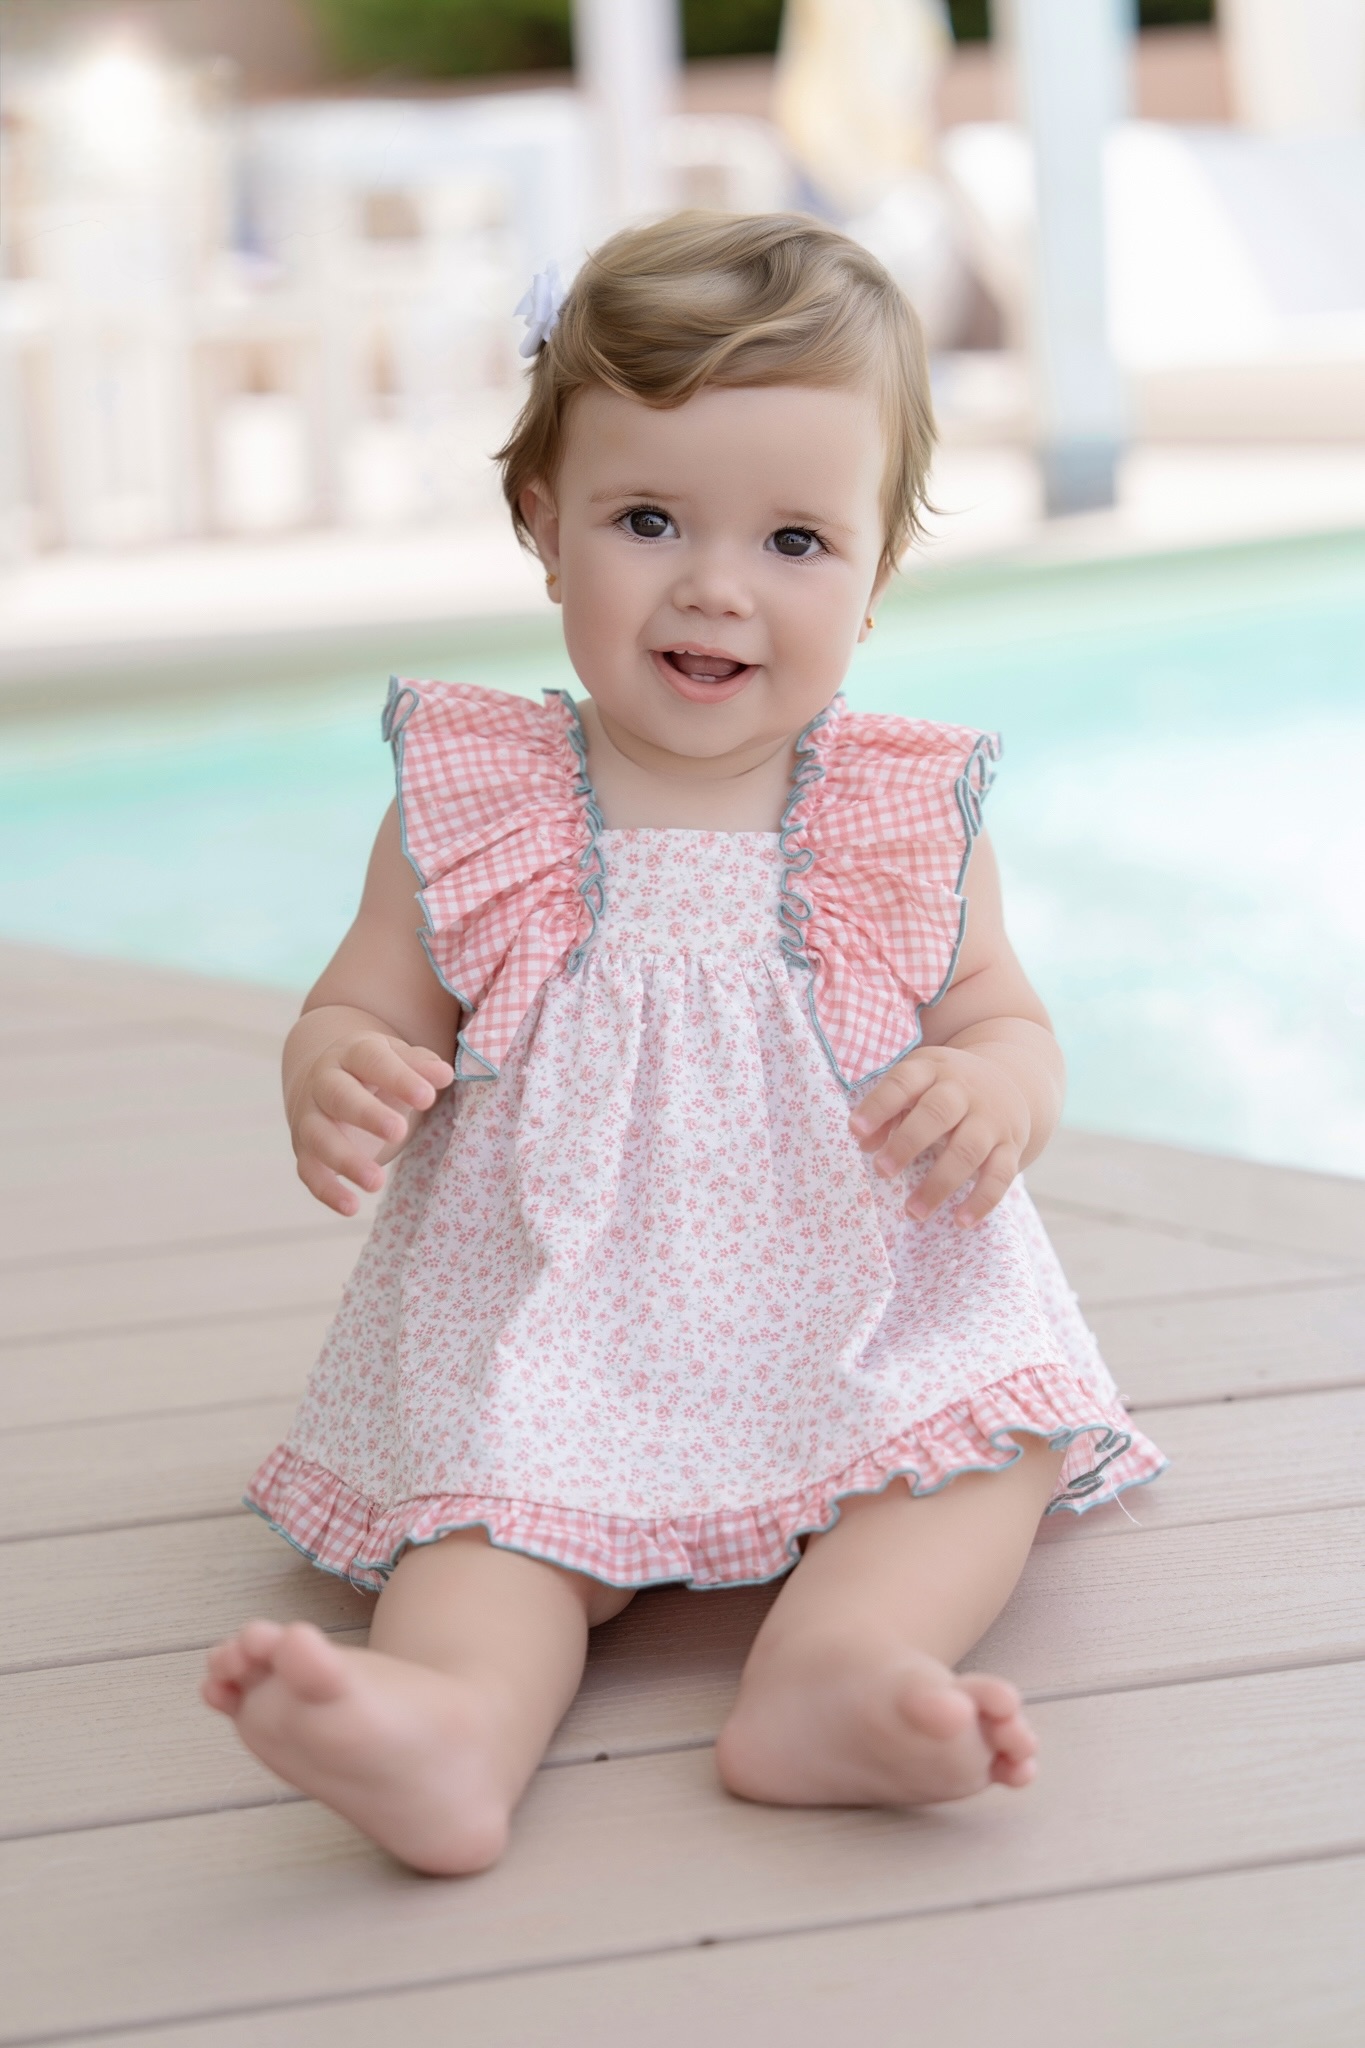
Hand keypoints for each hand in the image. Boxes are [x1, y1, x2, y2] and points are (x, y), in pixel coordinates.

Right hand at [289, 1032, 453, 1215]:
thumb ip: (420, 1066)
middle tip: (398, 1131)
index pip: (373, 1060)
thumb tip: (445, 1075)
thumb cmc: (375, 1071)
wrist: (325, 1079)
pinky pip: (309, 1171)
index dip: (399, 1078)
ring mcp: (310, 1116)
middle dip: (366, 1114)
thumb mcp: (397, 1059)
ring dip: (345, 1160)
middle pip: (339, 1095)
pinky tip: (351, 1207)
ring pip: (319, 1136)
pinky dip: (327, 1190)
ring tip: (377, 1182)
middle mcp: (324, 1082)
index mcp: (352, 1054)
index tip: (427, 1098)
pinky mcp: (304, 1150)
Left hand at [848, 1044, 1030, 1226]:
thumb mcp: (915, 1087)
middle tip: (882, 1172)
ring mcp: (990, 1119)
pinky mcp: (1011, 1146)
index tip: (855, 1130)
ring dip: (939, 1184)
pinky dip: (982, 1200)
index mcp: (932, 1070)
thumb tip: (863, 1143)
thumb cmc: (943, 1089)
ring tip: (913, 1211)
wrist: (1010, 1079)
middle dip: (908, 1143)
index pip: (903, 1082)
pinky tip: (961, 1222)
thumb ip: (886, 1112)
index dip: (879, 1105)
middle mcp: (963, 1091)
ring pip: (968, 1150)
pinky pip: (1001, 1175)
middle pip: (937, 1113)